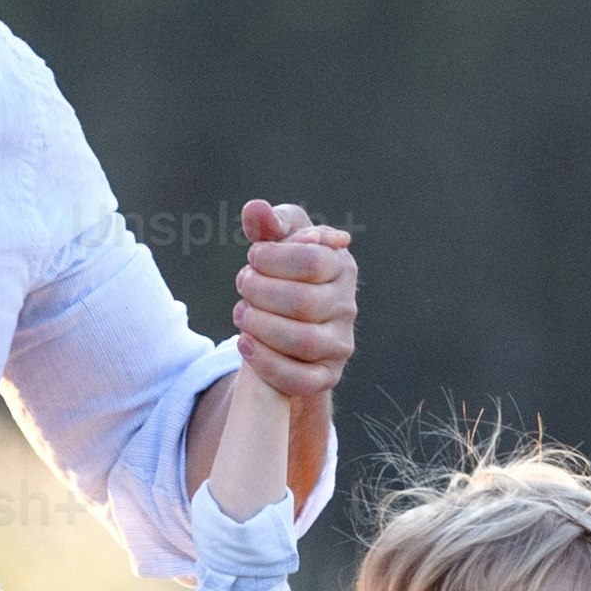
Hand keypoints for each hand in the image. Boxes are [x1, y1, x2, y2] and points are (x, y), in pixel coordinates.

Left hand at [230, 199, 354, 401]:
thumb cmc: (284, 272)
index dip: (274, 257)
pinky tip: (245, 343)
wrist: (288, 321)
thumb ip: (269, 224)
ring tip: (242, 313)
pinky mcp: (326, 376)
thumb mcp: (278, 243)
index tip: (254, 256)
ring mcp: (340, 344)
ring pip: (302, 341)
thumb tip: (256, 210)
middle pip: (304, 302)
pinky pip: (299, 380)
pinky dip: (266, 363)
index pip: (314, 260)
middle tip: (243, 283)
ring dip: (260, 325)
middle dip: (260, 292)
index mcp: (342, 266)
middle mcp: (348, 306)